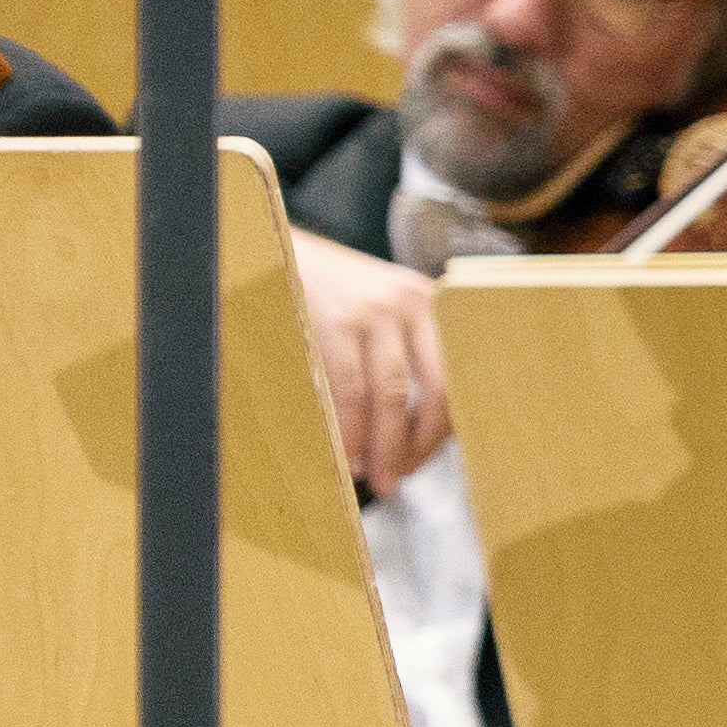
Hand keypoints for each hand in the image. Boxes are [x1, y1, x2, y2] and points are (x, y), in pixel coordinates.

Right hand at [282, 231, 450, 492]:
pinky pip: (348, 387)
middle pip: (432, 392)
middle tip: (397, 480)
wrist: (273, 246)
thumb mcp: (376, 309)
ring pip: (391, 394)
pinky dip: (349, 428)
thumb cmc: (328, 290)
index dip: (442, 429)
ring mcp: (374, 311)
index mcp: (430, 305)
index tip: (424, 461)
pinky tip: (346, 452)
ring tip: (373, 477)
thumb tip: (414, 430)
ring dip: (381, 445)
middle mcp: (411, 304)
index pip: (454, 378)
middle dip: (416, 445)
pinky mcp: (335, 320)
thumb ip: (401, 352)